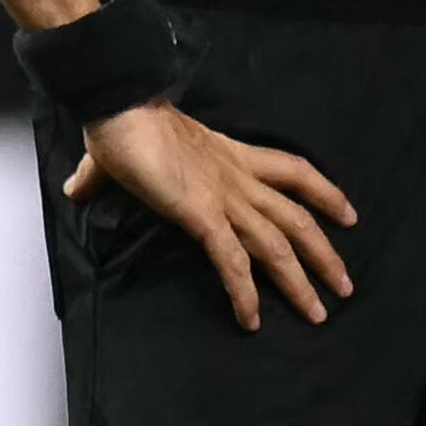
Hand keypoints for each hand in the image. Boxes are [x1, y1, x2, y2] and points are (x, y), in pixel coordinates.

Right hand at [62, 101, 354, 331]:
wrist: (119, 106)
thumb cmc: (122, 122)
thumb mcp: (121, 154)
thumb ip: (103, 176)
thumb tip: (77, 186)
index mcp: (230, 154)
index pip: (293, 171)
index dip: (325, 193)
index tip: (348, 215)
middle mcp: (237, 177)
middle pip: (298, 217)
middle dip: (325, 254)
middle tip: (344, 287)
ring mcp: (223, 197)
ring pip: (277, 244)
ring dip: (300, 281)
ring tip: (318, 313)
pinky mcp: (202, 214)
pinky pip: (232, 260)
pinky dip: (245, 292)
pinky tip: (252, 319)